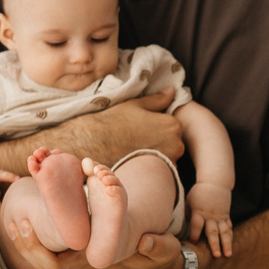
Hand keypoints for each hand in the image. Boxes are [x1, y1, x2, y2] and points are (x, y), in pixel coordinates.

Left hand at [7, 223, 186, 268]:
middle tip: (15, 220)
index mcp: (93, 262)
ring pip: (44, 253)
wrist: (158, 258)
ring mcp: (80, 254)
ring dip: (27, 238)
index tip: (27, 226)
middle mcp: (82, 260)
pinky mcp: (82, 243)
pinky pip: (53, 242)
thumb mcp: (163, 250)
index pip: (55, 265)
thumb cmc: (159, 254)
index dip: (36, 249)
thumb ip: (157, 247)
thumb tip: (145, 242)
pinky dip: (40, 232)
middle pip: (41, 260)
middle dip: (24, 243)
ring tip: (14, 217)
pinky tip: (33, 212)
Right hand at [62, 91, 184, 163]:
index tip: (141, 127)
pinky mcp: (156, 177)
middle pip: (172, 142)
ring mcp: (168, 163)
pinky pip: (158, 170)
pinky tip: (133, 160)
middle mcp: (176, 145)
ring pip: (166, 157)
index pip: (173, 125)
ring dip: (155, 154)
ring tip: (133, 149)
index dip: (157, 125)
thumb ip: (157, 100)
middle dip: (159, 140)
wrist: (91, 145)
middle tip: (136, 138)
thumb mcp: (135, 105)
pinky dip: (149, 166)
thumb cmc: (112, 122)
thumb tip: (171, 91)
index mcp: (173, 125)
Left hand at [187, 182, 233, 256]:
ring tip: (228, 255)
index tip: (193, 244)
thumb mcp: (189, 202)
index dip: (194, 234)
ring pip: (224, 232)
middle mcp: (211, 216)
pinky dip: (230, 237)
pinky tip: (230, 247)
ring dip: (226, 244)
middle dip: (214, 244)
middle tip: (216, 255)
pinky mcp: (226, 216)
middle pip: (212, 231)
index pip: (196, 225)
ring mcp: (220, 217)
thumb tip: (182, 230)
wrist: (215, 183)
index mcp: (199, 212)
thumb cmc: (198, 193)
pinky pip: (229, 228)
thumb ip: (188, 216)